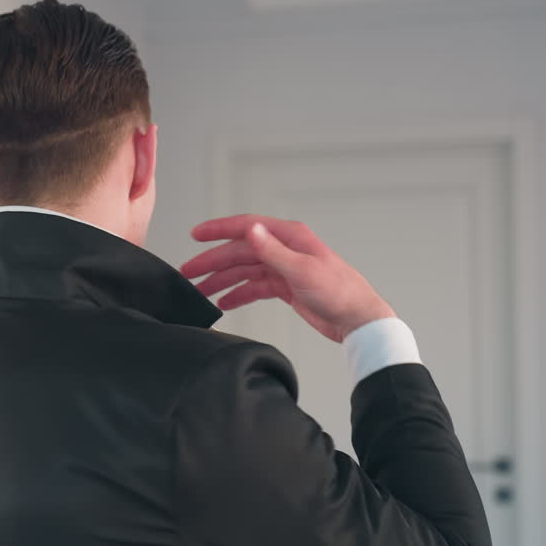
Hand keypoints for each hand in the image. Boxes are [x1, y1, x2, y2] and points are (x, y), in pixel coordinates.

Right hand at [181, 214, 395, 341]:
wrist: (357, 319)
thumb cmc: (339, 292)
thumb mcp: (302, 270)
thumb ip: (273, 251)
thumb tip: (251, 230)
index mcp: (289, 237)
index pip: (247, 227)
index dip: (219, 229)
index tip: (196, 235)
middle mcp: (285, 249)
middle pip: (241, 251)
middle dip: (213, 261)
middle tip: (189, 272)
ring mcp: (284, 268)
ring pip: (245, 270)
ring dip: (222, 280)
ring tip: (200, 291)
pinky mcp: (286, 287)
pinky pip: (255, 287)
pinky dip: (239, 294)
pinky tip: (224, 302)